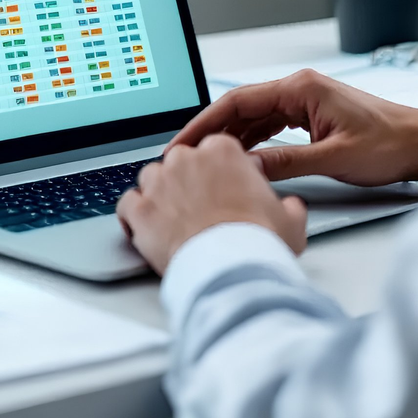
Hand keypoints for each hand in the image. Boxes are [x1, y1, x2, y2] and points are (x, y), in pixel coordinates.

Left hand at [117, 135, 307, 274]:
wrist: (230, 267)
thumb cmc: (258, 241)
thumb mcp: (289, 219)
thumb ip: (286, 204)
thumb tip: (291, 207)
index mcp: (222, 150)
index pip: (212, 150)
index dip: (216, 172)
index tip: (220, 188)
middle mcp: (186, 159)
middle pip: (179, 162)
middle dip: (186, 182)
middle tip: (198, 208)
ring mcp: (159, 182)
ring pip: (150, 179)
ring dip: (158, 195)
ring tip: (171, 220)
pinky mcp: (139, 209)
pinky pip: (126, 204)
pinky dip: (131, 215)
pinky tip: (140, 227)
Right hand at [172, 69, 417, 186]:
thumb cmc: (389, 144)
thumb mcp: (334, 158)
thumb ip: (287, 163)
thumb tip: (247, 169)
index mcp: (301, 88)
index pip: (238, 102)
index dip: (206, 123)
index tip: (185, 142)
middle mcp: (299, 89)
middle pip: (240, 107)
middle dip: (211, 130)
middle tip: (185, 154)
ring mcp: (304, 100)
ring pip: (253, 117)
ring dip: (229, 137)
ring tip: (205, 159)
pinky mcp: (311, 115)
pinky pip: (270, 124)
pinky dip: (251, 140)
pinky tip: (238, 157)